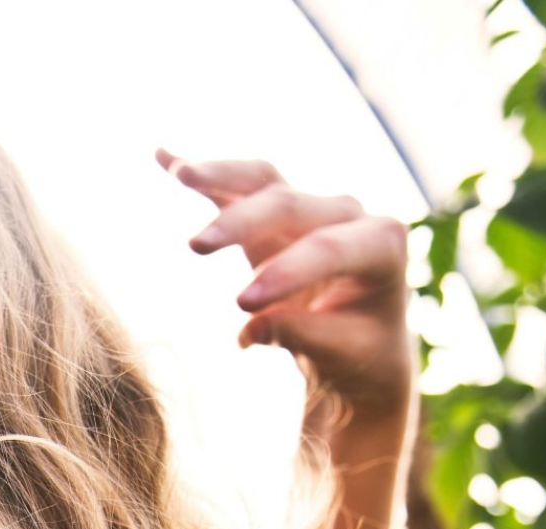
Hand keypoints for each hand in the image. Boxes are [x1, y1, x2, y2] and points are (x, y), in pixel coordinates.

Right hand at [156, 149, 414, 434]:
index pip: (328, 249)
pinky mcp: (276, 211)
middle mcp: (349, 214)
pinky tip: (163, 157)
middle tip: (195, 247)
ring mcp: (311, 207)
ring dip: (221, 174)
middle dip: (242, 222)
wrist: (359, 342)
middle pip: (289, 205)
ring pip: (264, 181)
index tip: (241, 305)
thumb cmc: (359, 351)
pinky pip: (239, 185)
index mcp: (381, 245)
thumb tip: (251, 328)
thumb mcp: (343, 354)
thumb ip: (305, 336)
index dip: (285, 271)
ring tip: (180, 175)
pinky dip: (205, 175)